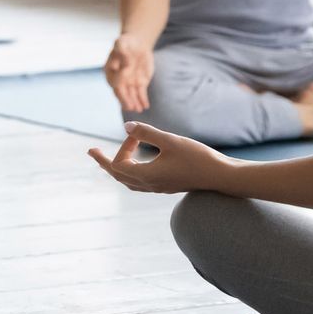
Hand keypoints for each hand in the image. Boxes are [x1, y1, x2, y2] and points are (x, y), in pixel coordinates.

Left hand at [88, 122, 236, 195]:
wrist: (221, 177)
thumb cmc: (197, 157)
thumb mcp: (170, 141)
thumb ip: (146, 133)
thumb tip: (126, 126)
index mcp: (146, 176)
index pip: (119, 163)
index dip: (123, 146)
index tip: (137, 133)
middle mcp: (149, 185)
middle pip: (117, 175)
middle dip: (103, 162)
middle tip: (90, 151)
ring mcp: (157, 187)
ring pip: (128, 181)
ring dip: (115, 169)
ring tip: (106, 161)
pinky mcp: (166, 186)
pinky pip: (139, 183)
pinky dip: (129, 174)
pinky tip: (134, 168)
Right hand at [103, 35, 155, 111]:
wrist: (137, 44)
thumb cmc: (126, 42)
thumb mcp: (122, 42)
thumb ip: (121, 49)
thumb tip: (125, 62)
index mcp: (110, 70)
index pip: (114, 79)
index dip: (120, 80)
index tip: (126, 75)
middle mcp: (119, 79)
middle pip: (121, 92)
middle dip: (126, 100)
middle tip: (130, 107)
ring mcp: (129, 82)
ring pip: (131, 95)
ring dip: (134, 103)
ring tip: (139, 110)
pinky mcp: (140, 83)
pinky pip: (141, 93)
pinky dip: (143, 100)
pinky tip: (145, 106)